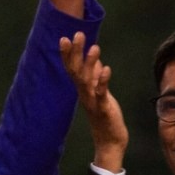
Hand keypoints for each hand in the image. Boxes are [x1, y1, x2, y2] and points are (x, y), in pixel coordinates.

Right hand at [61, 33, 127, 174]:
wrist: (110, 141)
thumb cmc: (105, 116)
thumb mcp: (100, 93)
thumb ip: (96, 77)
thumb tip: (95, 60)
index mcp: (82, 89)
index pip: (72, 68)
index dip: (68, 54)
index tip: (65, 37)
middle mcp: (84, 94)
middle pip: (75, 70)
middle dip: (75, 52)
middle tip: (77, 34)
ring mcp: (92, 101)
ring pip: (86, 80)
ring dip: (89, 63)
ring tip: (94, 47)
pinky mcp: (103, 109)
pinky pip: (101, 94)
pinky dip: (102, 81)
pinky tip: (106, 69)